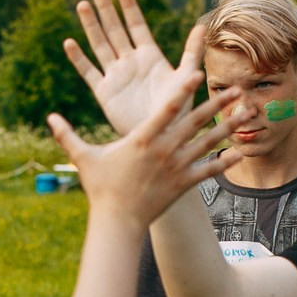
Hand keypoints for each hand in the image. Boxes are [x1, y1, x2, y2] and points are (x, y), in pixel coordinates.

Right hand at [47, 78, 230, 233]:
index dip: (182, 91)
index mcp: (142, 139)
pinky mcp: (183, 184)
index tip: (196, 74)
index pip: (165, 110)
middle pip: (195, 122)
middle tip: (237, 89)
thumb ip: (68, 135)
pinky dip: (224, 162)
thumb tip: (49, 117)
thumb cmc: (101, 188)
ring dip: (228, 128)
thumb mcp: (84, 158)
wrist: (118, 222)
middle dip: (217, 104)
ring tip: (246, 115)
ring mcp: (176, 167)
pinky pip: (208, 171)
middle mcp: (163, 150)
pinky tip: (240, 152)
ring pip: (207, 143)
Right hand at [63, 0, 205, 135]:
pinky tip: (69, 43)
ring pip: (100, 44)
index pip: (136, 25)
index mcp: (149, 56)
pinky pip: (89, 71)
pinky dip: (79, 58)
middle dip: (105, 8)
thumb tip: (201, 25)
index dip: (128, 6)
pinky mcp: (105, 92)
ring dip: (91, 25)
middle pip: (115, 30)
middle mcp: (131, 62)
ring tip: (82, 5)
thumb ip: (191, 52)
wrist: (161, 138)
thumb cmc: (178, 110)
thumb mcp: (186, 78)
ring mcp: (116, 76)